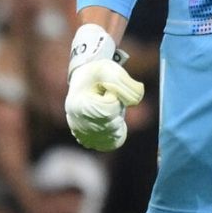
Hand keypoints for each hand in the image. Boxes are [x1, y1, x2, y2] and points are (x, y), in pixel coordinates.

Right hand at [63, 23, 144, 152]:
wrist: (84, 81)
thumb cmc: (96, 74)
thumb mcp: (110, 69)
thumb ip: (126, 84)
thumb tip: (135, 102)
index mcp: (77, 104)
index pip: (109, 109)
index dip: (115, 97)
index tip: (105, 90)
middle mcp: (77, 124)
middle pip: (112, 123)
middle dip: (117, 109)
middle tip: (107, 98)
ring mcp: (82, 135)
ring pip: (115, 134)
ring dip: (117, 119)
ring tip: (107, 108)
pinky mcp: (89, 142)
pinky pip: (113, 143)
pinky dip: (117, 131)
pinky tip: (110, 120)